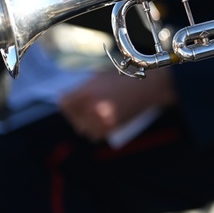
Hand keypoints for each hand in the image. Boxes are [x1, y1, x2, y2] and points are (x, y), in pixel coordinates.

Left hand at [59, 69, 175, 141]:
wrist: (148, 87)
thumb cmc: (124, 79)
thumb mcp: (99, 78)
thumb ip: (82, 89)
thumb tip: (68, 98)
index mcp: (88, 92)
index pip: (64, 102)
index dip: (65, 100)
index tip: (67, 99)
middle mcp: (93, 107)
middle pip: (72, 116)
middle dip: (74, 112)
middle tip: (79, 107)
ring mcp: (103, 119)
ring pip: (82, 127)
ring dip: (83, 122)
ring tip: (90, 114)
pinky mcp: (112, 128)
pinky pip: (94, 135)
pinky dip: (93, 130)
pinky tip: (98, 121)